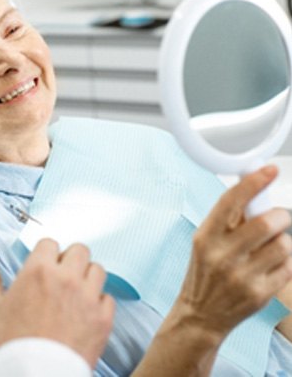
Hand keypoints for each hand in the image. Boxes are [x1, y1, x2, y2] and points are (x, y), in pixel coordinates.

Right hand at [0, 238, 114, 368]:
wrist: (35, 375)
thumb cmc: (12, 343)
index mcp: (39, 270)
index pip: (50, 242)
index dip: (47, 253)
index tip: (45, 264)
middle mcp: (66, 277)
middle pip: (80, 250)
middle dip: (71, 259)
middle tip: (64, 275)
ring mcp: (87, 296)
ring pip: (97, 270)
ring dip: (88, 277)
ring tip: (78, 292)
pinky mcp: (102, 317)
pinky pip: (108, 298)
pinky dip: (99, 303)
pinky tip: (87, 312)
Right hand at [175, 166, 291, 341]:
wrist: (201, 314)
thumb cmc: (204, 272)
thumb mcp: (205, 241)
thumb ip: (227, 219)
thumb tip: (251, 188)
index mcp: (206, 236)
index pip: (230, 201)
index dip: (253, 183)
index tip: (270, 170)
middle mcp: (222, 255)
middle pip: (266, 223)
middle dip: (279, 215)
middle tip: (278, 217)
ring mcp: (242, 276)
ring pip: (283, 245)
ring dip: (283, 241)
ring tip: (271, 246)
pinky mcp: (260, 294)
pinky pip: (288, 267)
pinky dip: (285, 262)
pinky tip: (270, 265)